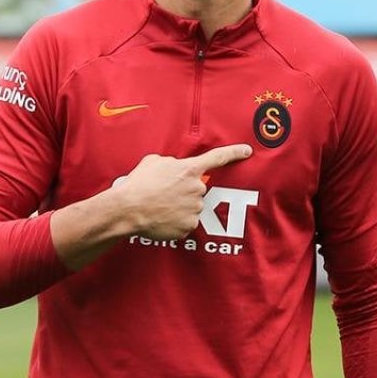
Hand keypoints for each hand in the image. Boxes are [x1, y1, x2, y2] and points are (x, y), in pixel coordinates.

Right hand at [115, 144, 251, 240]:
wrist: (128, 209)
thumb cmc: (138, 184)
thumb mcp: (153, 162)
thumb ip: (172, 163)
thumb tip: (175, 169)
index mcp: (189, 170)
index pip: (217, 158)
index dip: (234, 153)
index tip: (248, 151)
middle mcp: (196, 189)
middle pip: (197, 189)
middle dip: (185, 191)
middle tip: (164, 193)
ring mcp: (194, 209)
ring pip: (192, 207)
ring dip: (179, 206)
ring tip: (159, 206)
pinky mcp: (189, 226)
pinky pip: (186, 223)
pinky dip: (175, 222)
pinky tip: (161, 218)